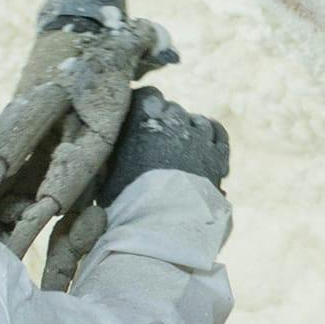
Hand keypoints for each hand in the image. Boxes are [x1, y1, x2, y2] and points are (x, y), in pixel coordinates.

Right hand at [98, 87, 229, 205]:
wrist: (158, 228)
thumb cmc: (125, 204)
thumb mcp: (106, 175)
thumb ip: (111, 155)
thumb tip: (108, 152)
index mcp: (142, 119)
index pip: (147, 94)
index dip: (143, 106)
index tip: (138, 119)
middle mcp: (172, 121)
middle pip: (171, 109)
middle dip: (164, 122)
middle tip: (156, 145)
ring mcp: (198, 138)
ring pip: (195, 120)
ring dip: (187, 130)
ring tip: (179, 150)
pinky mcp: (217, 157)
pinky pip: (218, 134)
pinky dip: (211, 135)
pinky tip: (204, 142)